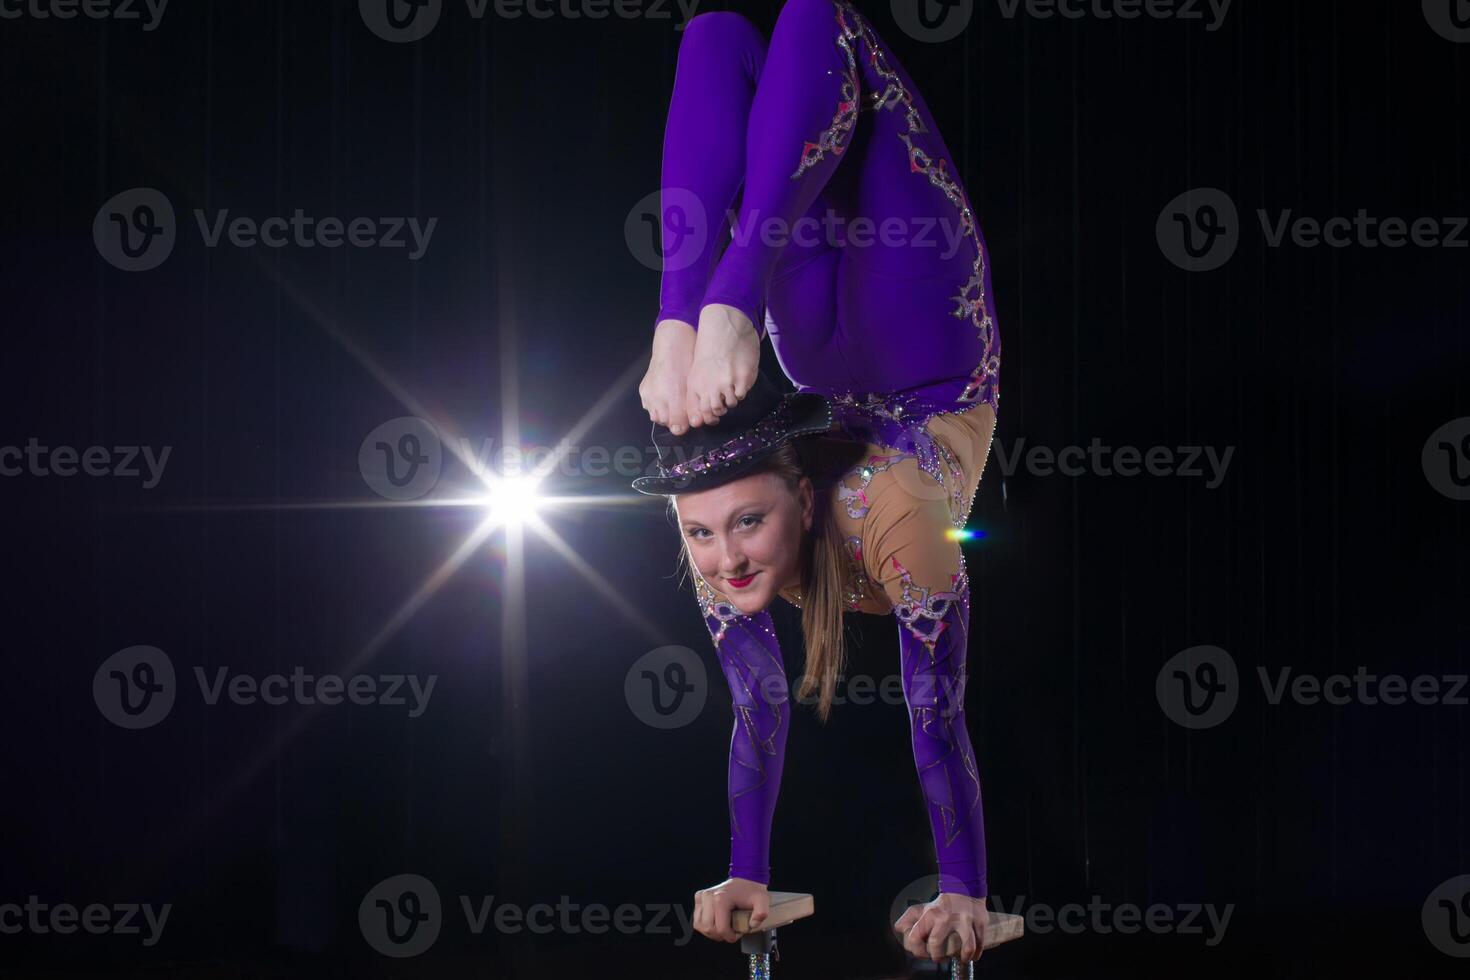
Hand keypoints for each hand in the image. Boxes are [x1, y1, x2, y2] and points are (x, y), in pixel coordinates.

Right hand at [639, 319, 696, 434]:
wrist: (672, 345)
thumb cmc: (688, 364)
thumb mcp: (694, 387)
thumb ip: (692, 408)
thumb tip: (687, 427)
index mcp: (675, 397)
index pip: (676, 426)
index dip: (683, 426)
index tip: (688, 422)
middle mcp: (659, 397)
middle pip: (665, 422)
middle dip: (674, 420)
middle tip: (682, 410)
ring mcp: (649, 394)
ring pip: (656, 416)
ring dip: (665, 414)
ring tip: (672, 403)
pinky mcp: (643, 390)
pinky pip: (649, 406)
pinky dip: (656, 406)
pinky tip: (663, 398)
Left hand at [683, 303, 759, 428]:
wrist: (725, 326)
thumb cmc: (709, 346)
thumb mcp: (697, 370)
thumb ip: (699, 391)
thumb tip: (704, 412)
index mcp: (695, 386)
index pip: (700, 414)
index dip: (708, 417)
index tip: (713, 414)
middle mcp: (709, 388)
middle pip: (715, 411)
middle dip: (720, 409)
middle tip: (724, 399)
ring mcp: (727, 384)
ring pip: (731, 404)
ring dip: (732, 398)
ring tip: (732, 385)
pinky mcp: (743, 379)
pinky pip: (742, 395)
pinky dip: (741, 390)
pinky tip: (739, 379)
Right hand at [693, 877, 768, 942]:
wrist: (745, 878)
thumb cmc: (752, 891)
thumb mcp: (762, 901)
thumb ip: (761, 913)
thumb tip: (752, 924)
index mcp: (721, 898)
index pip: (721, 928)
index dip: (730, 936)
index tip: (737, 934)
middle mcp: (708, 896)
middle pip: (709, 929)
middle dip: (720, 935)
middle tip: (731, 932)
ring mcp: (702, 896)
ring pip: (700, 926)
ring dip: (711, 932)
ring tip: (723, 928)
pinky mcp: (699, 898)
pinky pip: (697, 920)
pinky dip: (705, 925)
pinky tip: (715, 923)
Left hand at [893, 892, 988, 963]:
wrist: (964, 889)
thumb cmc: (941, 905)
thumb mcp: (922, 909)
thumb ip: (908, 919)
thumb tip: (899, 928)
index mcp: (929, 915)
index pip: (914, 938)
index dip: (917, 951)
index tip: (924, 953)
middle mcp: (945, 917)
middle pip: (936, 944)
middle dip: (937, 957)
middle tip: (940, 957)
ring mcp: (964, 920)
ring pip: (966, 946)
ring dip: (963, 957)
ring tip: (961, 958)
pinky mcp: (979, 922)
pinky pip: (979, 944)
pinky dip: (975, 955)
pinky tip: (972, 956)